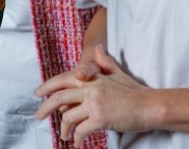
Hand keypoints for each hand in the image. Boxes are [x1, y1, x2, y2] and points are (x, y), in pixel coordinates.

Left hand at [36, 44, 153, 146]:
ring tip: (63, 136)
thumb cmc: (135, 90)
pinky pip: (81, 131)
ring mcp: (94, 104)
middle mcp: (89, 89)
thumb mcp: (117, 73)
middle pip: (58, 99)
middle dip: (45, 109)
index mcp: (91, 78)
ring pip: (68, 117)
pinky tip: (76, 143)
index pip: (62, 80)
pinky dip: (76, 138)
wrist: (150, 105)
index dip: (47, 86)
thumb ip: (104, 62)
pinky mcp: (100, 119)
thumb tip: (97, 48)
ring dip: (63, 129)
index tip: (38, 94)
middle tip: (38, 116)